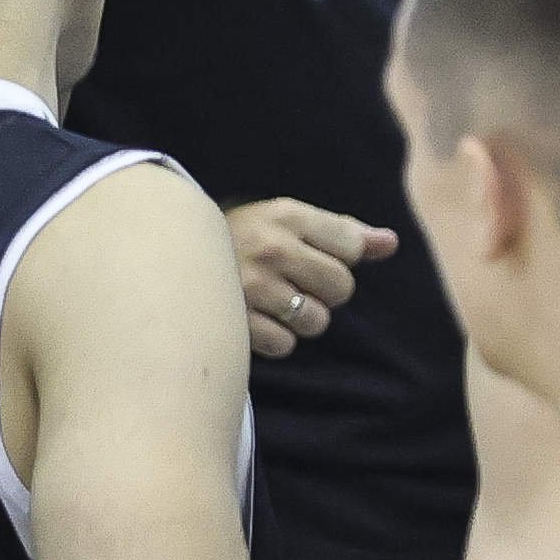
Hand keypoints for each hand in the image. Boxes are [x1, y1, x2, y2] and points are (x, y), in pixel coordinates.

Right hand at [228, 197, 395, 358]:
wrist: (169, 256)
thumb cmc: (243, 238)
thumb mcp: (289, 222)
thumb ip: (343, 232)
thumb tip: (390, 242)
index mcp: (286, 214)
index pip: (352, 247)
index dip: (341, 259)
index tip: (313, 257)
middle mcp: (271, 247)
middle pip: (341, 288)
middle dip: (325, 292)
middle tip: (295, 283)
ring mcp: (252, 286)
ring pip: (316, 321)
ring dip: (302, 319)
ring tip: (275, 303)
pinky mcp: (236, 321)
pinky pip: (285, 345)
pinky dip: (276, 339)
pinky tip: (257, 321)